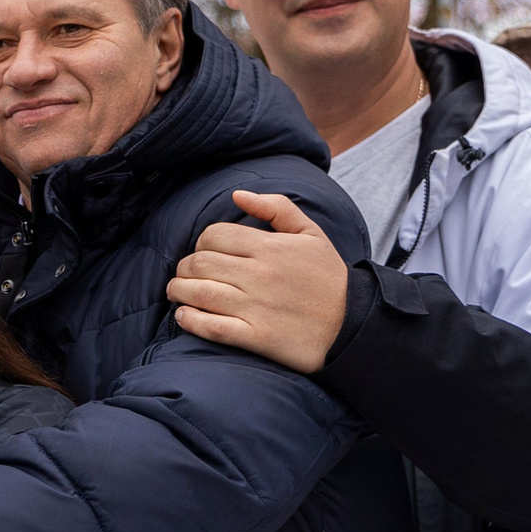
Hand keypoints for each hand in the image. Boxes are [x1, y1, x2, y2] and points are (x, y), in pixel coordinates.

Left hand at [166, 190, 349, 371]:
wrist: (353, 325)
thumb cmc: (328, 278)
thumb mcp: (311, 233)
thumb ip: (276, 207)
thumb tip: (237, 194)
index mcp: (270, 247)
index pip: (214, 235)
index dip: (201, 242)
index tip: (204, 253)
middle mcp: (259, 275)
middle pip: (201, 263)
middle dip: (185, 267)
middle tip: (185, 274)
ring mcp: (256, 307)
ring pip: (199, 293)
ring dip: (179, 291)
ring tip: (177, 292)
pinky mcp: (256, 337)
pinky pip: (211, 327)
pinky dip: (191, 321)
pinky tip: (185, 316)